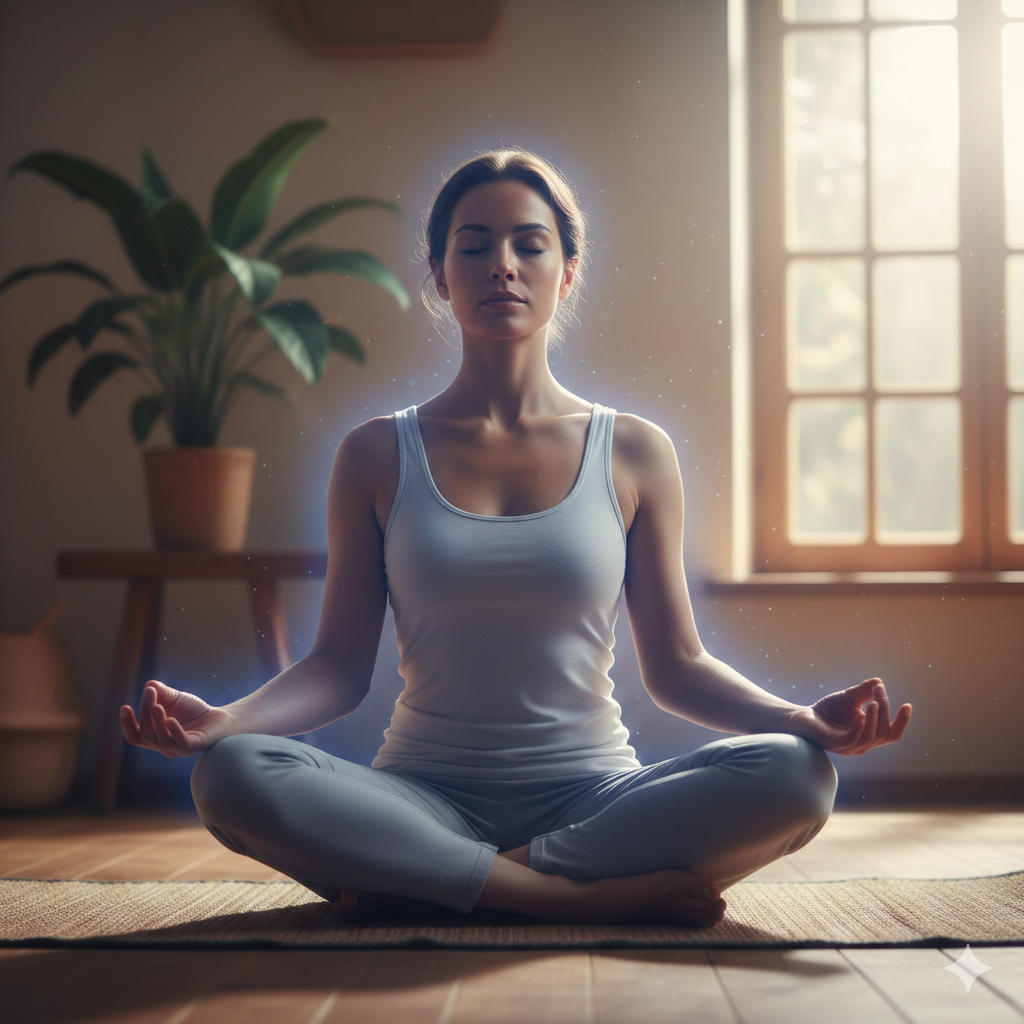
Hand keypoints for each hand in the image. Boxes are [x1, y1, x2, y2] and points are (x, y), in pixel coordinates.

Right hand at [120, 680, 234, 757]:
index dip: (127, 724)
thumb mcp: (173, 699)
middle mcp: (165, 746)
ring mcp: (180, 749)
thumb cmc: (193, 710)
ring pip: (161, 740)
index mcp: (155, 737)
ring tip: (158, 705)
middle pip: (146, 735)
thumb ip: (161, 692)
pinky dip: (174, 731)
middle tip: (150, 693)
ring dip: (157, 722)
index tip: (125, 707)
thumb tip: (149, 685)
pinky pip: (181, 742)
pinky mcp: (196, 745)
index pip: (135, 736)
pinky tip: (171, 719)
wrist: (219, 717)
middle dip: (144, 713)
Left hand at [791, 678, 910, 755]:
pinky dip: (860, 728)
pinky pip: (853, 740)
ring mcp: (849, 747)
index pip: (892, 733)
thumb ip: (864, 691)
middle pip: (884, 732)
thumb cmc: (828, 709)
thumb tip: (879, 682)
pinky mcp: (835, 745)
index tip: (907, 704)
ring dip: (875, 719)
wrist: (803, 716)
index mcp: (870, 735)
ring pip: (871, 738)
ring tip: (873, 702)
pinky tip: (860, 715)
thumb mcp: (850, 697)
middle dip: (885, 710)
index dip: (902, 722)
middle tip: (879, 691)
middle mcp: (862, 745)